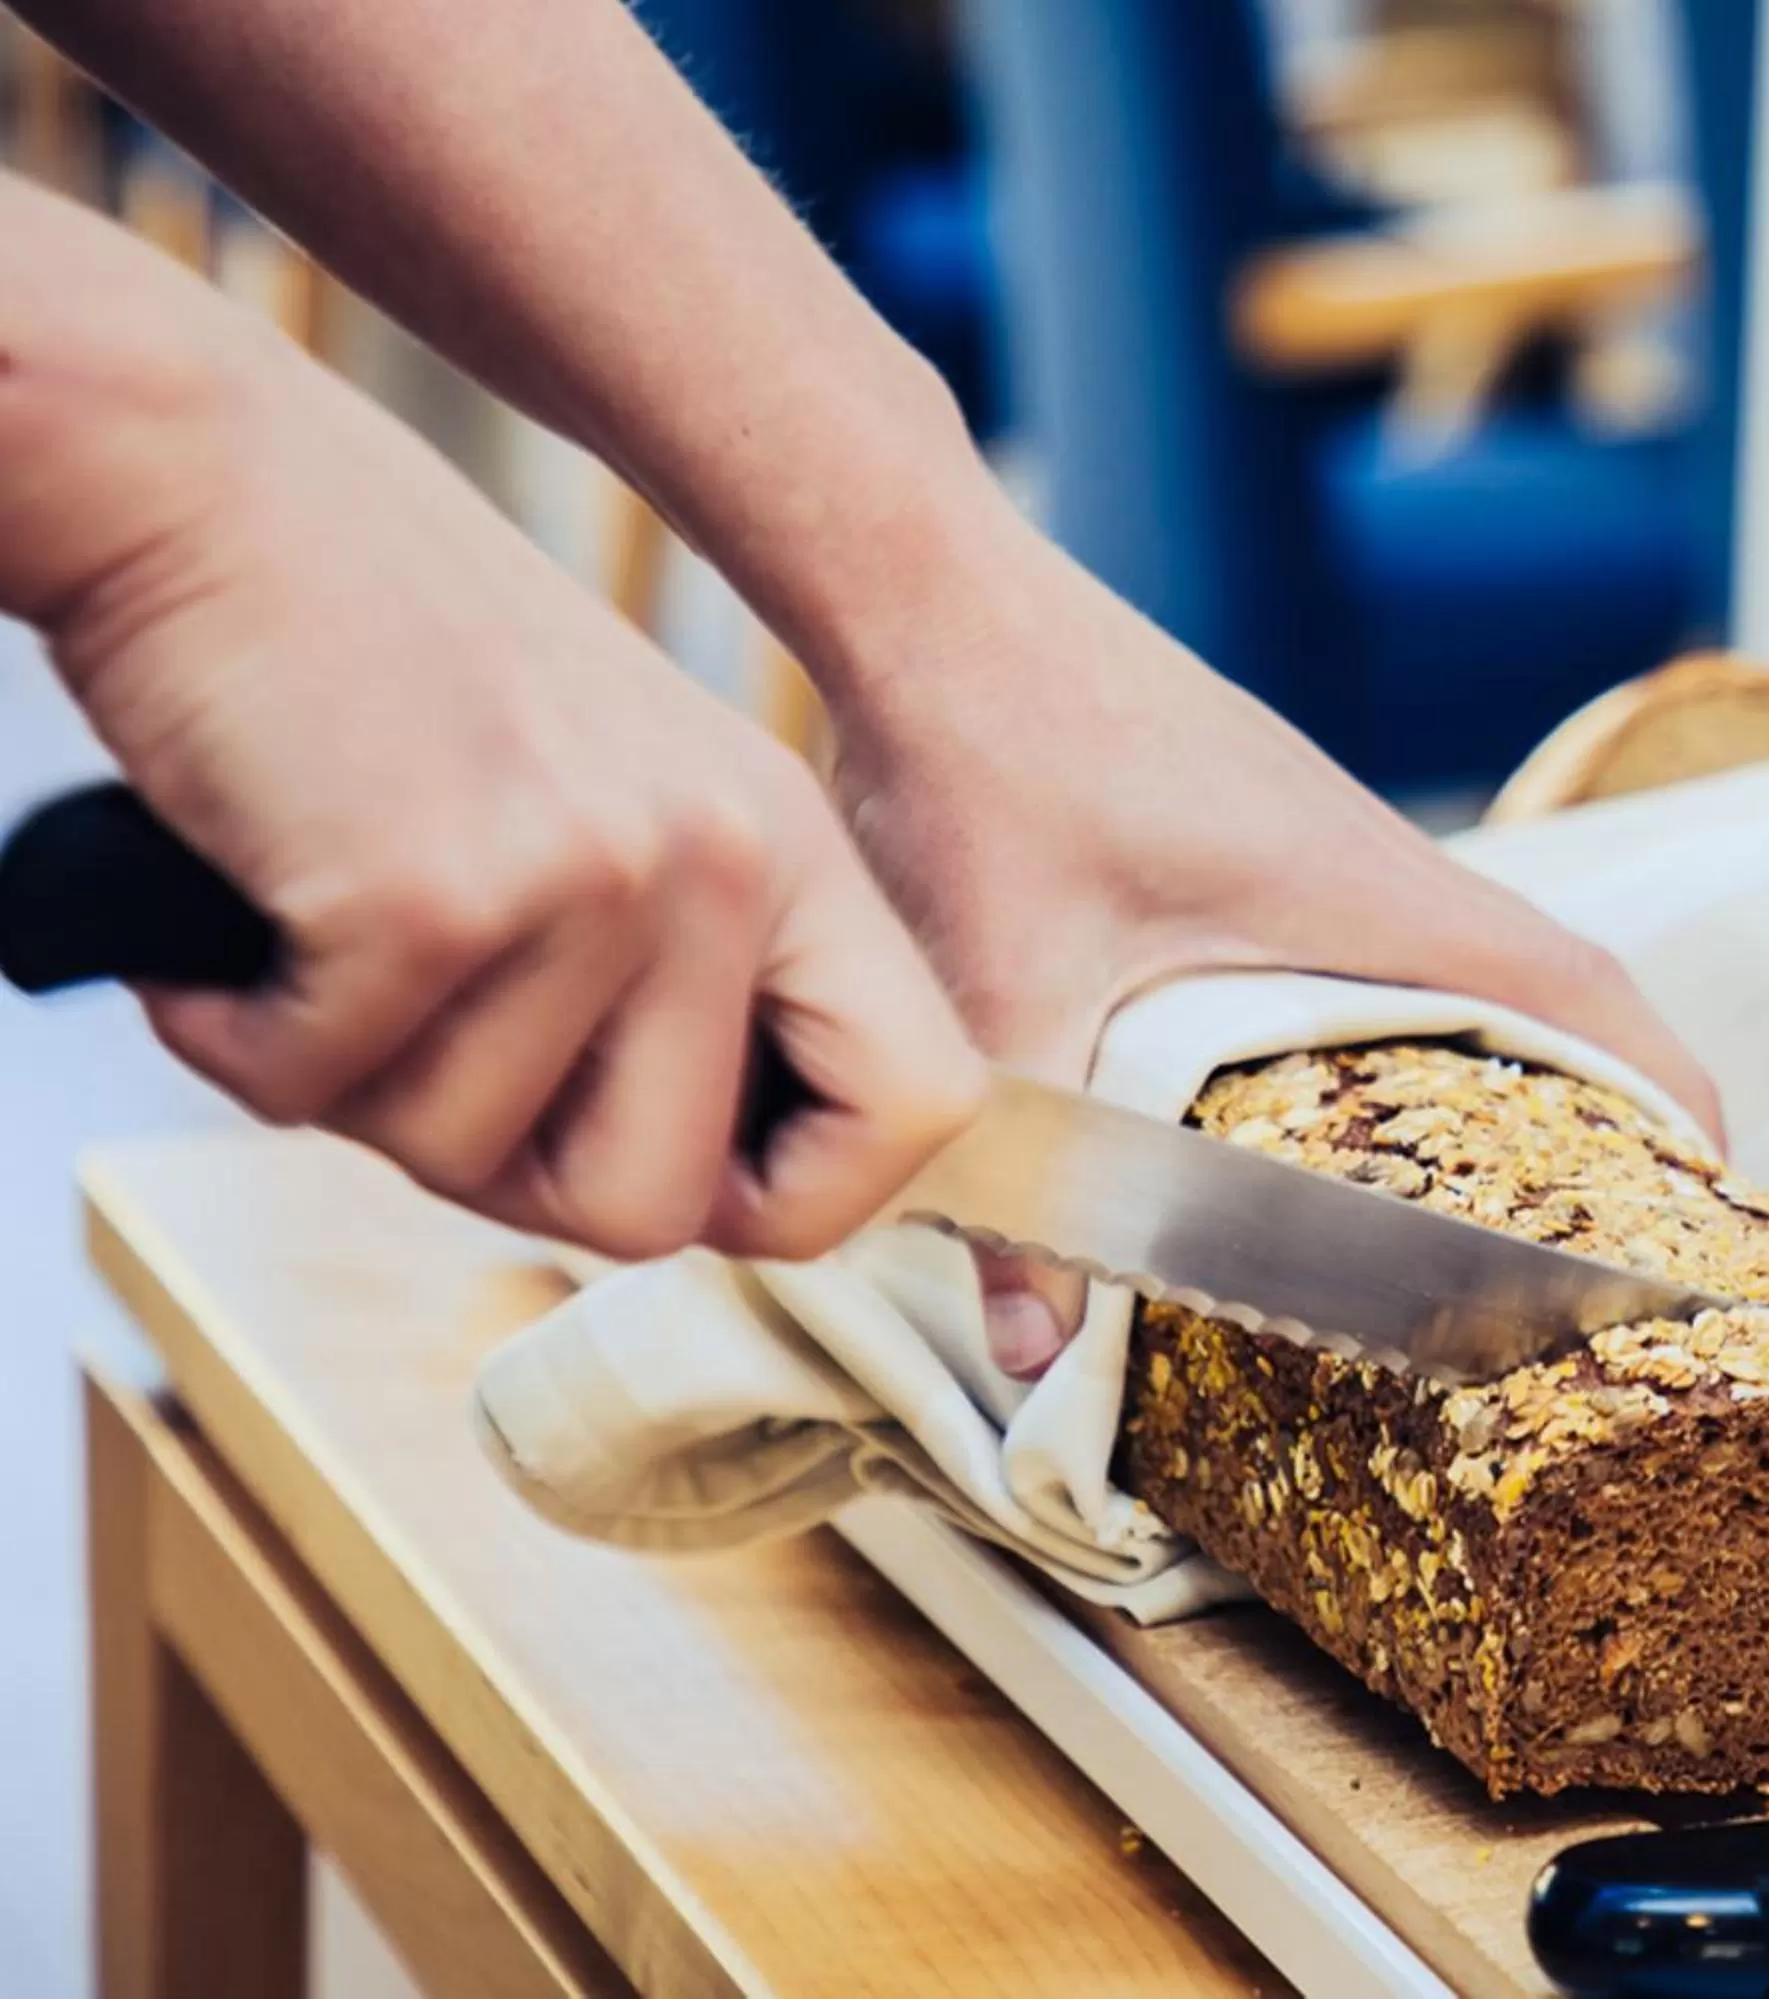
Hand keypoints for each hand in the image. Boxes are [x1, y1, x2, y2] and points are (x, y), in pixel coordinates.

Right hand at [4, 204, 981, 1260]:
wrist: (211, 480)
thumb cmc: (391, 667)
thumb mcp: (617, 799)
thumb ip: (685, 977)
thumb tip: (696, 1202)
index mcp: (795, 852)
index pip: (923, 1107)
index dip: (800, 1202)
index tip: (670, 1174)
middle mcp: (728, 862)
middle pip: (660, 1210)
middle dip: (506, 1179)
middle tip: (414, 1059)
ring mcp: (596, 875)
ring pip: (471, 1165)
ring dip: (354, 1091)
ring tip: (319, 940)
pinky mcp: (436, 893)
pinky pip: (321, 1095)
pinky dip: (241, 1041)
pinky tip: (236, 930)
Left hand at [825, 518, 1725, 1376]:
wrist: (931, 598)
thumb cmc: (985, 766)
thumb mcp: (1011, 993)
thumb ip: (1027, 1183)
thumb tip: (1024, 1365)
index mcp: (1368, 895)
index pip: (1585, 993)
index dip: (1669, 1097)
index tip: (1709, 1203)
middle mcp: (1380, 860)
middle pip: (1568, 986)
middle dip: (1620, 1109)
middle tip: (1616, 1244)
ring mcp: (1333, 839)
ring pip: (1488, 959)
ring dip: (1531, 1064)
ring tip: (1521, 1205)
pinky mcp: (1277, 831)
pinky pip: (1407, 941)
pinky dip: (1440, 1021)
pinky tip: (1369, 1110)